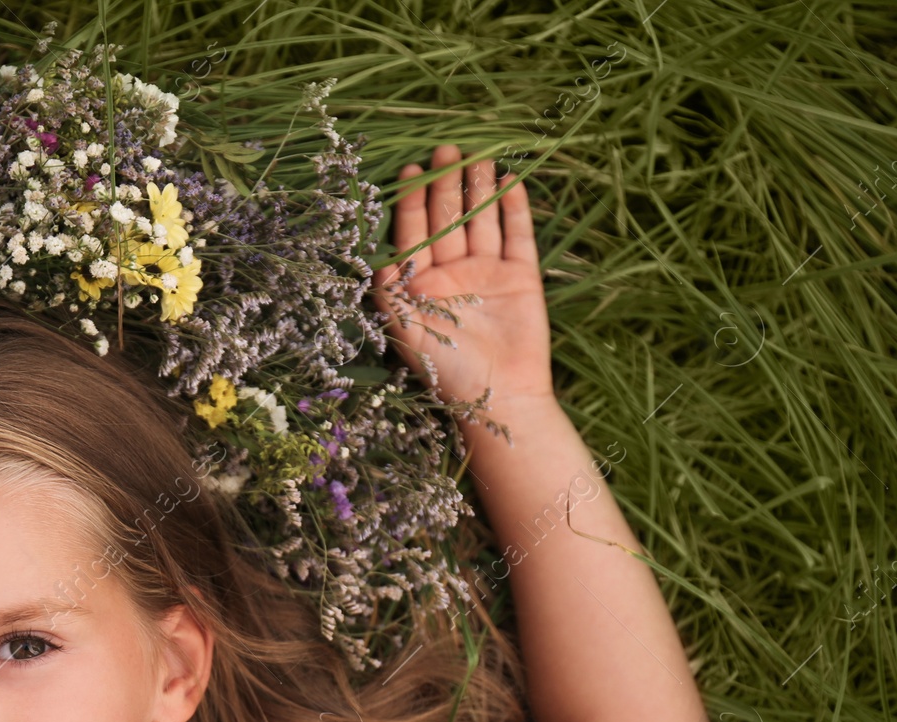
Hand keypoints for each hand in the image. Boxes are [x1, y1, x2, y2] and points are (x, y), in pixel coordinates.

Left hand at [372, 144, 553, 408]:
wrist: (500, 399)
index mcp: (420, 285)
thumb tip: (374, 250)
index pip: (413, 232)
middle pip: (447, 218)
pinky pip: (518, 234)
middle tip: (444, 148)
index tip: (410, 169)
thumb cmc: (446, 370)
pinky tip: (509, 180)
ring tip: (475, 154)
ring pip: (481, 219)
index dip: (411, 200)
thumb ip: (389, 288)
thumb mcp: (404, 328)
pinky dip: (514, 208)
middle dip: (444, 183)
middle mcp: (452, 274)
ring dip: (477, 188)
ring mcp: (488, 272)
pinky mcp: (522, 277)